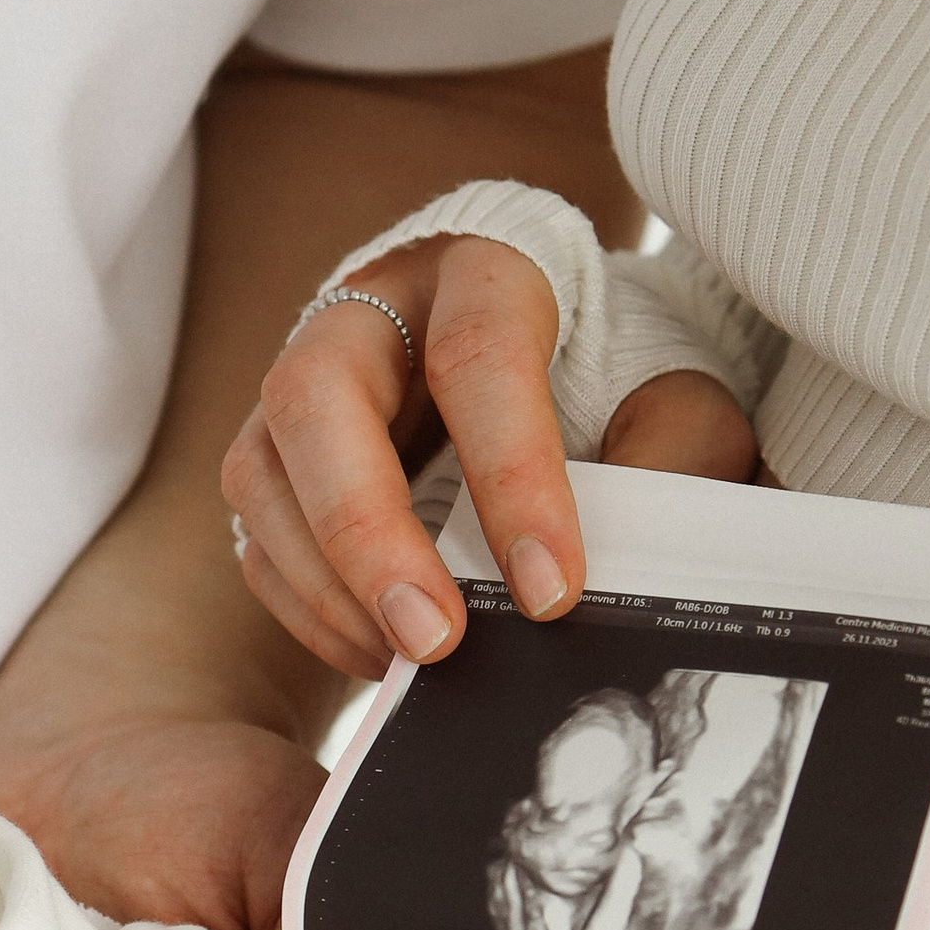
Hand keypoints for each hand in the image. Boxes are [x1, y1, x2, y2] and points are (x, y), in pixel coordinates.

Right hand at [221, 230, 753, 682]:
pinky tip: (379, 654)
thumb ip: (675, 452)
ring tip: (410, 660)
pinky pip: (253, 534)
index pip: (479, 356)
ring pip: (262, 471)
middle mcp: (369, 312)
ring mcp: (303, 380)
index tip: (553, 592)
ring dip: (327, 583)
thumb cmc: (610, 369)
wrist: (553, 347)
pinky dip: (308, 607)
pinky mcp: (277, 453)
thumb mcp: (674, 389)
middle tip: (434, 639)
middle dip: (368, 531)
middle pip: (318, 397)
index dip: (512, 478)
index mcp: (482, 269)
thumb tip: (633, 564)